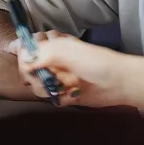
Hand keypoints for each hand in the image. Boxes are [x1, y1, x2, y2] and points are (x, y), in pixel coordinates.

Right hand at [8, 33, 143, 109]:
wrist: (119, 82)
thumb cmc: (96, 62)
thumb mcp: (67, 51)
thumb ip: (43, 54)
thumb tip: (25, 62)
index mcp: (53, 46)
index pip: (27, 50)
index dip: (24, 59)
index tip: (28, 67)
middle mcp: (54, 61)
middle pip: (29, 71)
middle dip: (36, 78)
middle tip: (49, 80)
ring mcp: (60, 77)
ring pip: (39, 87)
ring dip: (48, 90)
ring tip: (64, 88)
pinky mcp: (67, 93)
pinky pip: (53, 98)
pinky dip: (60, 99)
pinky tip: (73, 95)